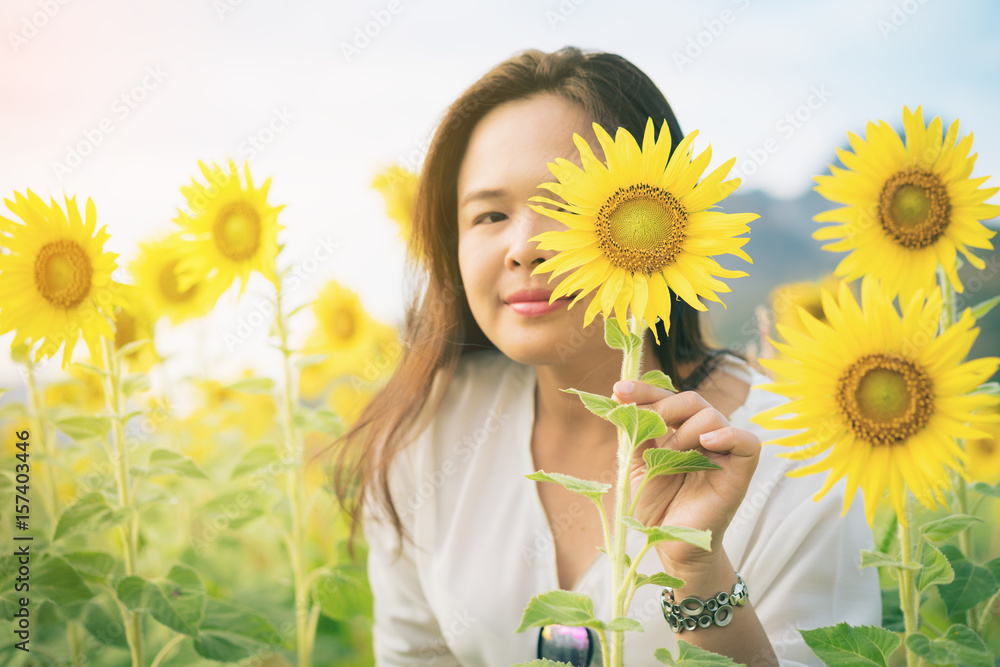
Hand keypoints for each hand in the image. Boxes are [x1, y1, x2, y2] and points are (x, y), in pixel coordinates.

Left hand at [612, 380, 760, 567]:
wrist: (669, 543)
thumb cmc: (655, 506)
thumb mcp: (636, 465)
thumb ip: (635, 434)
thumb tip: (621, 401)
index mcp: (679, 431)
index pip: (667, 398)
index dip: (645, 390)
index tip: (619, 391)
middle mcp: (703, 435)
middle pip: (691, 400)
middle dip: (662, 407)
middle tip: (646, 428)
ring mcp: (723, 451)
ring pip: (711, 415)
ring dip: (684, 432)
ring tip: (670, 458)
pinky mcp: (741, 471)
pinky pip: (747, 441)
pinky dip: (728, 435)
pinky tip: (705, 443)